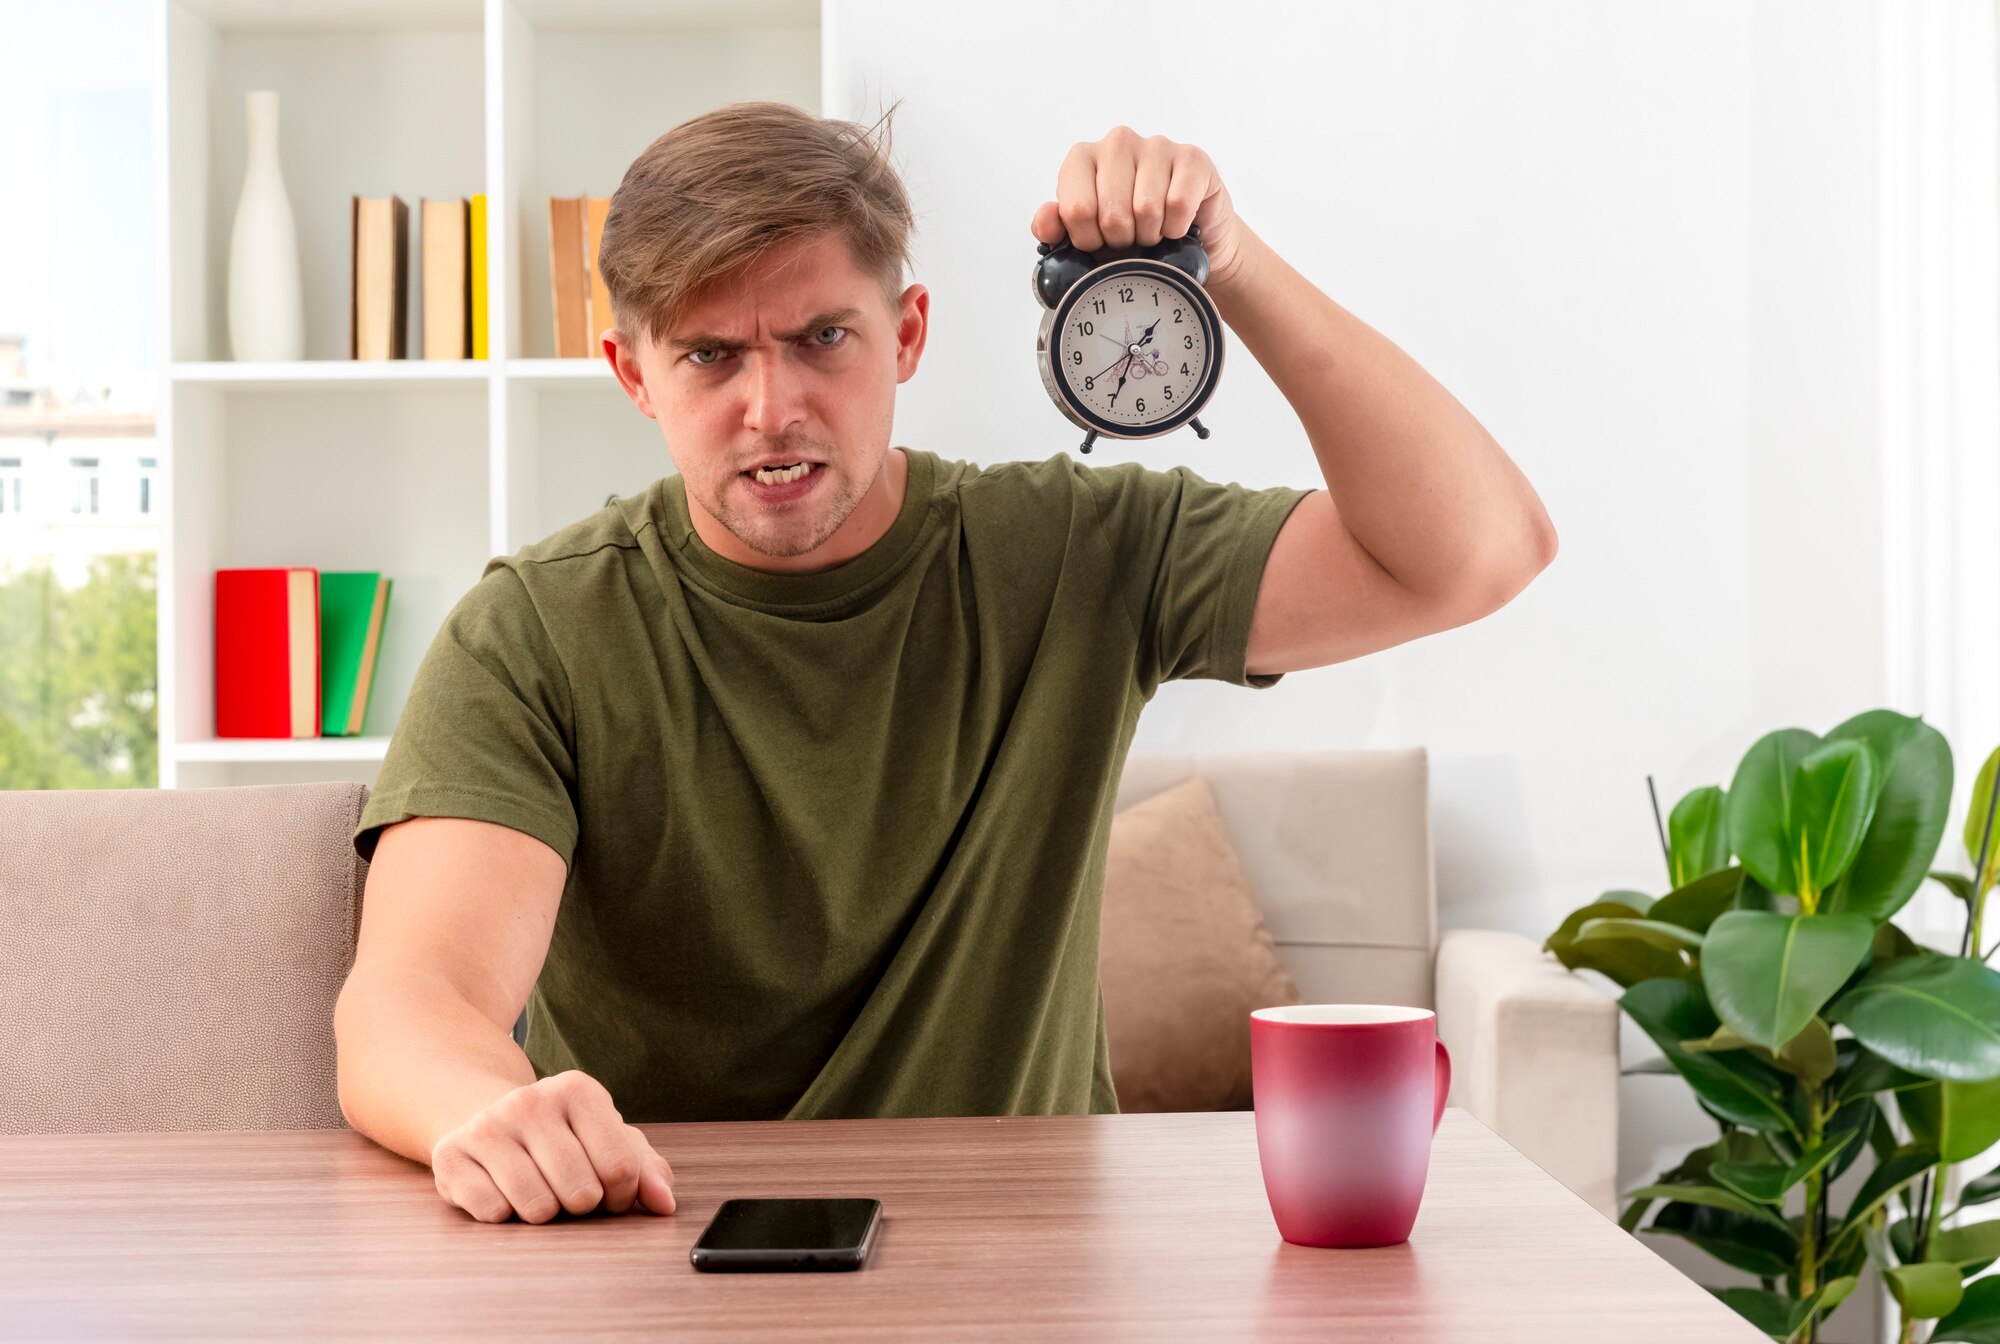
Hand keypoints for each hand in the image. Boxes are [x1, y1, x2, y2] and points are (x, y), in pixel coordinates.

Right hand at [429, 1070, 676, 1223]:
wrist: (487, 1118)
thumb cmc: (562, 1137)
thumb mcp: (608, 1141)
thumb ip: (646, 1170)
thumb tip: (664, 1204)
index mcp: (578, 1089)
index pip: (621, 1168)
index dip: (621, 1196)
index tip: (609, 1191)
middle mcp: (530, 1100)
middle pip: (581, 1192)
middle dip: (581, 1206)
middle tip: (569, 1190)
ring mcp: (487, 1125)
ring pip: (537, 1207)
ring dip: (544, 1213)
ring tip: (537, 1188)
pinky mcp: (451, 1154)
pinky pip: (493, 1213)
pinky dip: (504, 1215)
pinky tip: (502, 1190)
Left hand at [1030, 126, 1246, 290]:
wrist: (1184, 236)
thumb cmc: (1131, 231)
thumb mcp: (1086, 235)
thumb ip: (1056, 228)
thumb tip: (1046, 220)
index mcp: (1082, 157)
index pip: (1076, 210)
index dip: (1089, 240)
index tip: (1099, 240)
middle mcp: (1117, 143)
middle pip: (1112, 214)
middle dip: (1121, 240)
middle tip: (1130, 237)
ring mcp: (1156, 145)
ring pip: (1147, 209)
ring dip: (1151, 235)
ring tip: (1152, 230)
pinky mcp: (1192, 158)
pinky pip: (1178, 206)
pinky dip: (1177, 228)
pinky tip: (1175, 223)